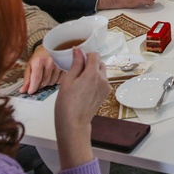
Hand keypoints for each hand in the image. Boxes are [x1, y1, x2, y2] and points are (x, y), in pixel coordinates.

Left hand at [20, 45, 62, 93]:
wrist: (51, 47)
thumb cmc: (39, 56)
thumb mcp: (30, 65)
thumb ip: (27, 78)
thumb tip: (23, 90)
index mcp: (39, 61)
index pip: (36, 79)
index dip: (33, 88)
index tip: (30, 91)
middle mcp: (50, 62)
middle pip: (44, 83)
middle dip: (40, 84)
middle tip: (38, 79)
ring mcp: (59, 64)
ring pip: (52, 83)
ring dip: (48, 82)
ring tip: (46, 75)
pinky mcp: (66, 67)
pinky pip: (60, 81)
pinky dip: (55, 80)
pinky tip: (53, 74)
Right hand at [54, 48, 109, 168]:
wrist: (74, 123)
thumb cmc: (66, 103)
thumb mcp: (67, 81)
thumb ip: (76, 64)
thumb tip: (78, 50)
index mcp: (92, 74)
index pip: (94, 55)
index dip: (86, 55)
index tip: (78, 60)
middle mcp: (103, 79)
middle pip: (99, 63)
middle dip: (90, 64)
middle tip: (77, 72)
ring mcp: (106, 87)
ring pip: (102, 72)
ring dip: (93, 72)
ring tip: (80, 82)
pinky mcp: (106, 93)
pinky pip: (103, 81)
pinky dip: (96, 81)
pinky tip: (85, 89)